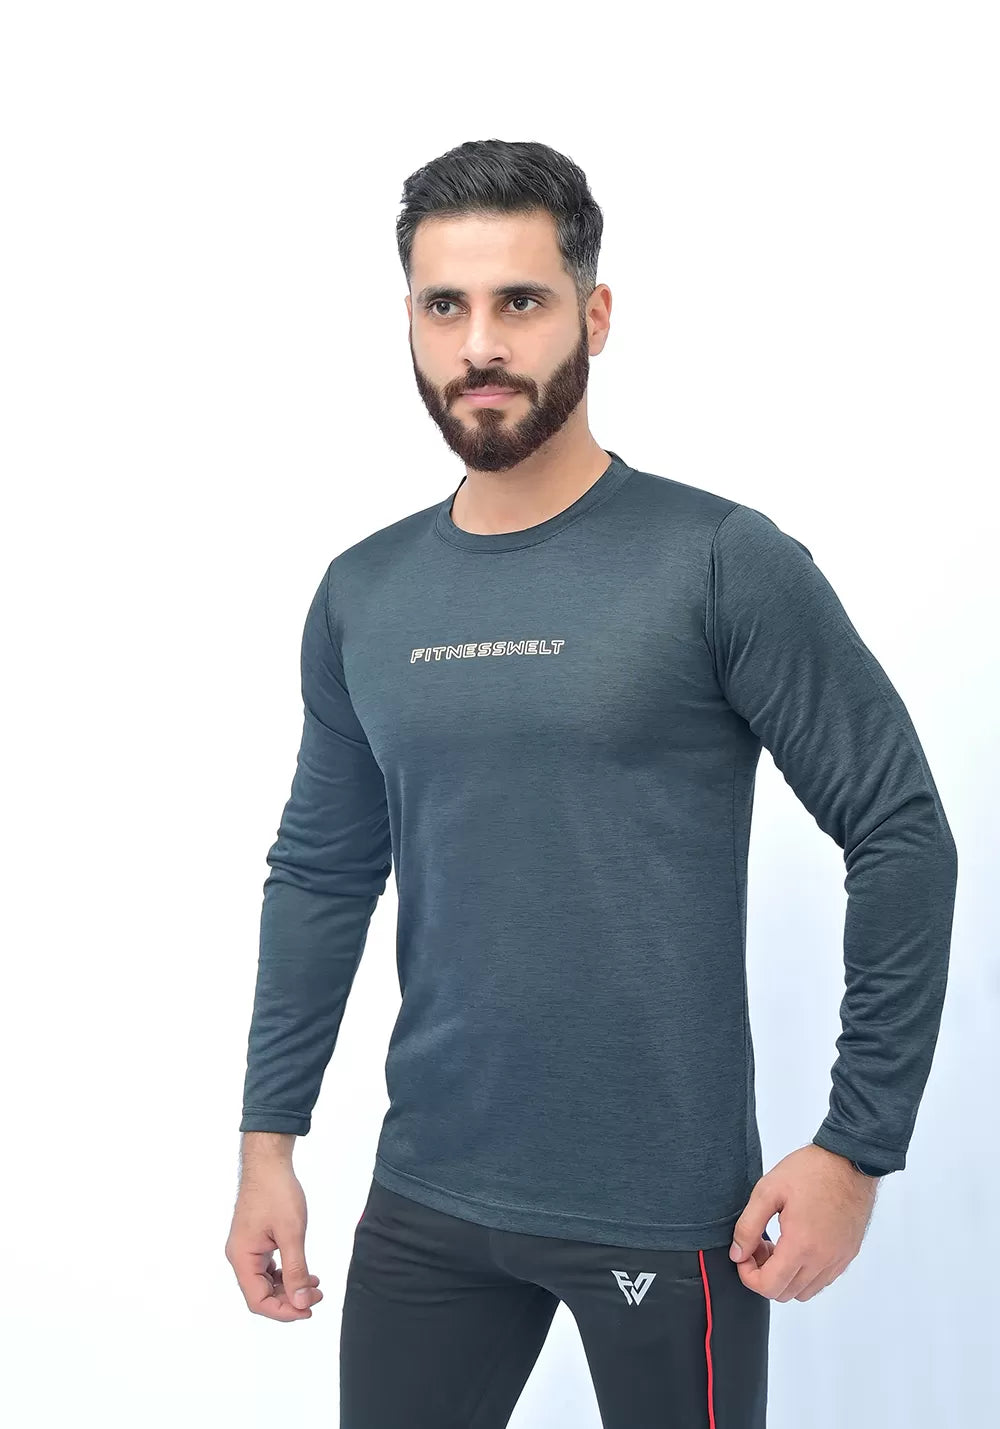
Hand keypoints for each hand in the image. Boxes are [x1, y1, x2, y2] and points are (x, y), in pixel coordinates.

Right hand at [225, 1162, 323, 1320]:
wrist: (269, 1162)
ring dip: (289, 1287)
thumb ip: (296, 1270)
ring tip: (314, 1284)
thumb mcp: (292, 1233)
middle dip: (290, 1299)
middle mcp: (240, 1256)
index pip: (258, 1301)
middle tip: (317, 1295)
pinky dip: (285, 1273)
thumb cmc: (277, 1192)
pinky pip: (267, 1267)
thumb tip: (300, 1302)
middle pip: (261, 1294)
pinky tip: (303, 1271)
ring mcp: (246, 1248)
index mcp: (242, 1257)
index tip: (307, 1310)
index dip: (283, 1311)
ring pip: (265, 1282)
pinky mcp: (254, 1241)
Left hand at [728, 1144, 877, 1302]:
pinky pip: (822, 1280)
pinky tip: (798, 1244)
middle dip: (764, 1274)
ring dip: (785, 1276)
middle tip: (759, 1244)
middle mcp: (822, 1260)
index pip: (768, 1287)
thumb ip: (748, 1226)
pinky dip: (804, 1273)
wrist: (850, 1160)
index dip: (748, 1275)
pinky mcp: (848, 1255)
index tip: (744, 1253)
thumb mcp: (768, 1190)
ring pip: (804, 1291)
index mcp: (801, 1245)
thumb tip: (737, 1254)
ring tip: (778, 1244)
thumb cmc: (810, 1171)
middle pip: (785, 1293)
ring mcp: (838, 1260)